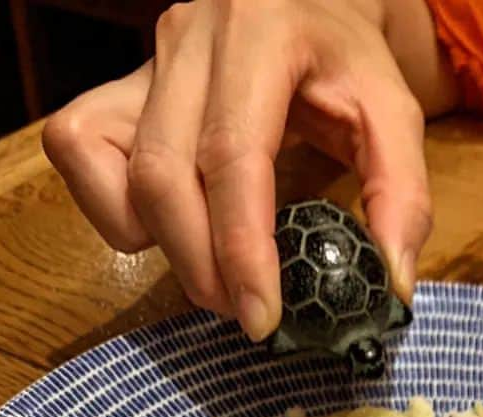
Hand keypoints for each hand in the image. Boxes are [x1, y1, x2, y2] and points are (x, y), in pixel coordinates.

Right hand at [42, 0, 449, 339]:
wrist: (308, 4)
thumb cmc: (347, 65)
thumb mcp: (394, 115)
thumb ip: (402, 196)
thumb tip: (391, 285)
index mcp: (260, 34)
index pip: (232, 155)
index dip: (240, 249)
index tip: (262, 319)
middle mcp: (187, 39)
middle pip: (163, 174)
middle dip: (201, 265)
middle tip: (246, 312)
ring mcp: (143, 62)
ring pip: (116, 171)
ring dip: (164, 247)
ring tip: (218, 278)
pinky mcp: (114, 87)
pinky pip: (80, 154)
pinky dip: (118, 211)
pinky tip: (172, 228)